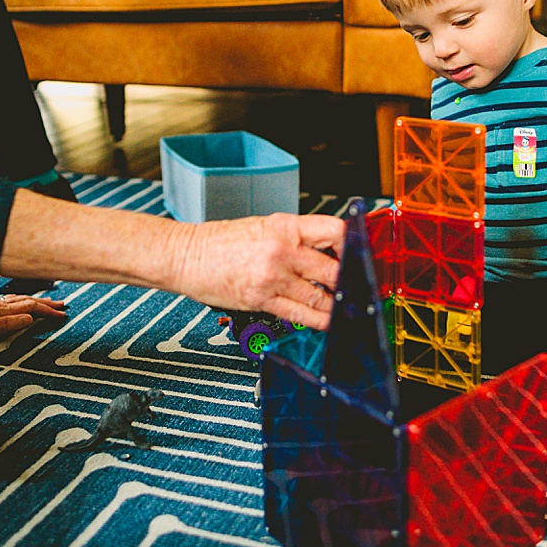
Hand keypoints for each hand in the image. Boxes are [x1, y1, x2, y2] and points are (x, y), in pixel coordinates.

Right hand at [172, 213, 345, 329]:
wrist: (185, 255)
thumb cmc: (219, 241)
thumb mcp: (262, 227)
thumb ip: (294, 238)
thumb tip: (325, 252)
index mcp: (285, 226)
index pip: (335, 231)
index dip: (354, 245)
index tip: (361, 255)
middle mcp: (282, 249)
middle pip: (333, 268)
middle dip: (349, 281)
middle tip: (360, 289)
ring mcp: (272, 276)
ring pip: (320, 295)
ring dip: (336, 305)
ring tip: (346, 309)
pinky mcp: (261, 299)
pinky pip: (299, 313)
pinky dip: (318, 320)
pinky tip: (326, 321)